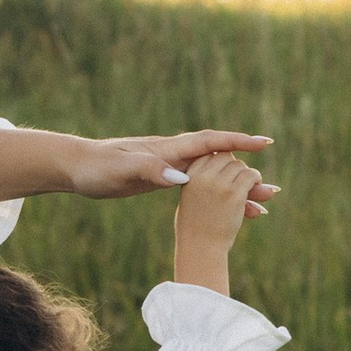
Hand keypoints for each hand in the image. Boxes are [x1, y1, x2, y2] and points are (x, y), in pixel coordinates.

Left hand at [61, 128, 277, 208]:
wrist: (76, 168)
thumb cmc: (96, 167)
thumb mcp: (122, 170)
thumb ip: (150, 170)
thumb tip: (180, 177)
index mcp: (167, 150)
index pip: (210, 142)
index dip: (238, 142)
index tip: (264, 143)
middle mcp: (172, 155)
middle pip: (218, 162)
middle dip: (246, 174)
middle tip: (274, 190)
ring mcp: (167, 167)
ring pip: (211, 176)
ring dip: (234, 189)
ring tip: (259, 207)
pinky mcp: (160, 179)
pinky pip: (197, 187)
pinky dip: (213, 195)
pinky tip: (221, 208)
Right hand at [174, 149, 263, 292]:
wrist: (200, 247)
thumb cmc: (196, 226)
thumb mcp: (191, 197)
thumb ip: (204, 178)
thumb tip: (227, 159)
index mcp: (190, 175)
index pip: (209, 155)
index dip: (220, 162)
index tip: (226, 173)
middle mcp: (203, 176)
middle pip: (225, 157)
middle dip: (234, 167)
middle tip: (239, 181)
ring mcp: (219, 184)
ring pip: (240, 165)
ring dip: (247, 174)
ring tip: (250, 186)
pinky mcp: (234, 194)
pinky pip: (250, 175)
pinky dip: (256, 180)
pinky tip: (256, 188)